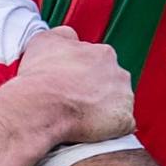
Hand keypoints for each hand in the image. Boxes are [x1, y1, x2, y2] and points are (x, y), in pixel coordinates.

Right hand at [9, 26, 134, 147]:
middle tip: (76, 100)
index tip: (73, 83)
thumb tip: (69, 38)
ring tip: (81, 117)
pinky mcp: (124, 121)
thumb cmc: (41, 77)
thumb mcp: (44, 41)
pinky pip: (121, 126)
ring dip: (104, 110)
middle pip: (112, 82)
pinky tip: (92, 129)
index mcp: (103, 53)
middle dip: (97, 91)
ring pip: (118, 104)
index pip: (101, 62)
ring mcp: (124, 98)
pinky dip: (110, 129)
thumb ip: (63, 36)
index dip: (86, 74)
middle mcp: (119, 73)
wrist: (41, 106)